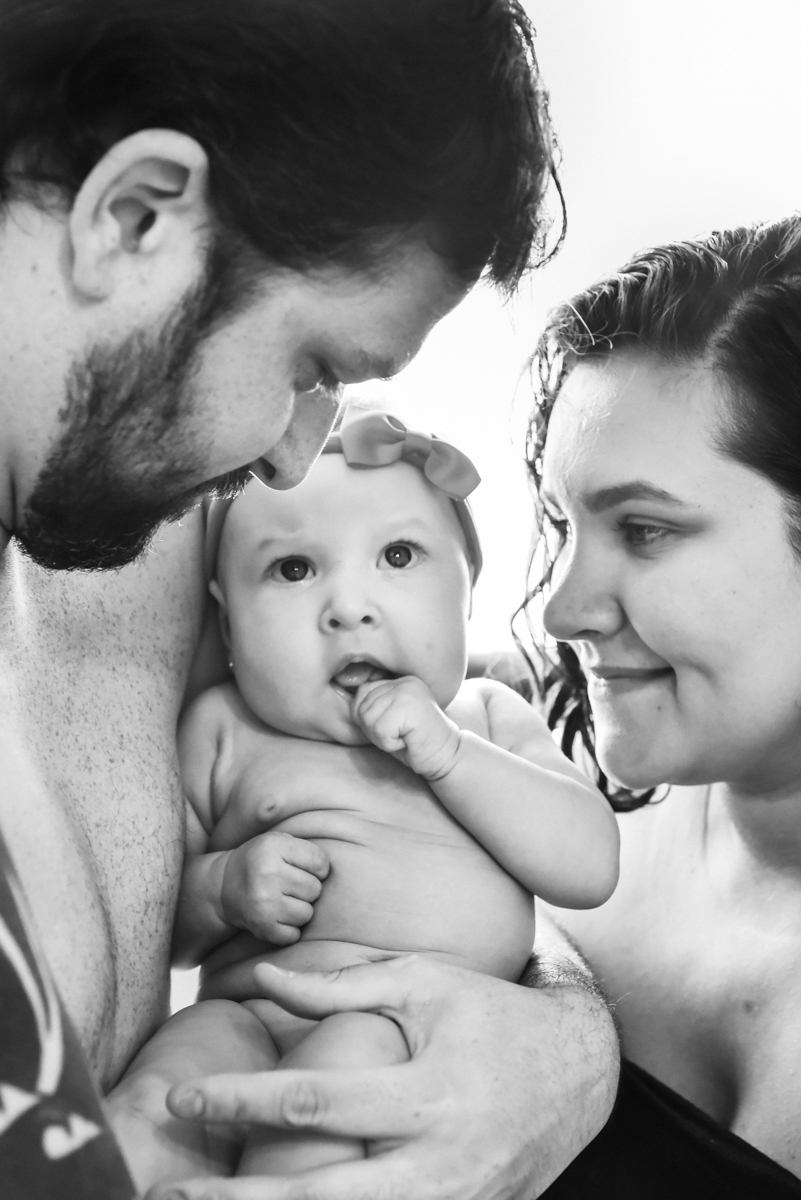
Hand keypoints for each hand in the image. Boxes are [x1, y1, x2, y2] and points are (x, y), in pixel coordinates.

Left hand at [144, 954, 618, 1199]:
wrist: (578, 1073)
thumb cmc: (491, 1013)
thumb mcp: (424, 982)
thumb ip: (341, 986)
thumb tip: (263, 980)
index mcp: (428, 1094)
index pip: (315, 1102)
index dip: (243, 1101)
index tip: (182, 1099)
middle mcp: (440, 1164)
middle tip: (163, 1199)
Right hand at [221, 832, 328, 944]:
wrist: (224, 886)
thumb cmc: (262, 862)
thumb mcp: (279, 842)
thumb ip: (307, 850)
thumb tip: (333, 873)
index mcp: (273, 846)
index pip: (321, 863)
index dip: (317, 869)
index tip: (302, 869)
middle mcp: (267, 873)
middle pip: (315, 890)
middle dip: (307, 890)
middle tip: (288, 887)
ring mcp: (263, 902)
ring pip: (307, 914)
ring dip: (299, 911)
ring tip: (282, 901)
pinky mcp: (261, 926)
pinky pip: (293, 935)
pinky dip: (288, 930)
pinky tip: (275, 917)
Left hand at [352, 675, 460, 778]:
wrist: (446, 757)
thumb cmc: (415, 743)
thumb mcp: (390, 719)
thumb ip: (373, 706)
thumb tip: (348, 699)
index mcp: (399, 681)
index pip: (362, 693)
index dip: (369, 718)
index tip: (394, 728)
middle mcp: (404, 681)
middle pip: (362, 707)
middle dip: (376, 730)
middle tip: (401, 734)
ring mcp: (408, 691)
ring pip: (368, 719)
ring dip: (383, 737)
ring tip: (405, 736)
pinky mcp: (410, 707)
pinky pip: (380, 730)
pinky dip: (390, 743)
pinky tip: (408, 740)